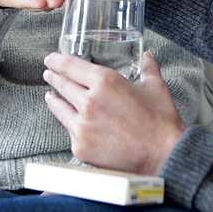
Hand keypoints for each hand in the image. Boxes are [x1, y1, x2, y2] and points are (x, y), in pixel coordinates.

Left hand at [42, 51, 184, 174]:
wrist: (163, 155)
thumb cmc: (160, 121)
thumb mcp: (156, 87)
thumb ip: (148, 68)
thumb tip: (147, 56)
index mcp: (105, 81)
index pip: (71, 66)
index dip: (57, 60)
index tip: (50, 59)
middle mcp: (89, 102)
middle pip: (62, 85)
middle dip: (54, 77)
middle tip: (49, 73)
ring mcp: (82, 126)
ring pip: (59, 108)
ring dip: (53, 99)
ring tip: (50, 95)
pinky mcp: (80, 147)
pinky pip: (69, 130)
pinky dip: (68, 123)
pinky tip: (67, 120)